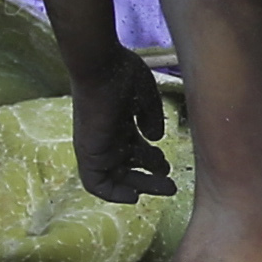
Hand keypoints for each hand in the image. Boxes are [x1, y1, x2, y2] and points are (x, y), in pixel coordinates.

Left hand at [66, 42, 171, 201]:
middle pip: (129, 166)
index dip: (149, 161)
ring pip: (118, 176)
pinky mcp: (89, 152)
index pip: (134, 149)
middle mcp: (108, 137)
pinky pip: (96, 183)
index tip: (165, 166)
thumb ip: (151, 118)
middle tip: (172, 185)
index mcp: (119, 123)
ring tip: (168, 186)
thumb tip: (156, 138)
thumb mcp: (144, 97)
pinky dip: (113, 193)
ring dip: (142, 186)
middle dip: (151, 178)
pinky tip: (133, 196)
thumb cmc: (122, 74)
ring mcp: (98, 145)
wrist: (100, 65)